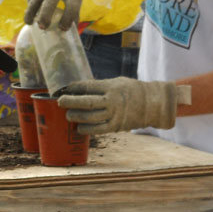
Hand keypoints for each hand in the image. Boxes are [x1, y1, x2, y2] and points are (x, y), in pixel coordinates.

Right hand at [24, 0, 85, 29]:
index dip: (67, 18)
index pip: (71, 5)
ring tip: (29, 23)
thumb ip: (74, 12)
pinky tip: (30, 13)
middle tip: (42, 27)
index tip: (63, 28)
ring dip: (31, 12)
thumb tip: (71, 31)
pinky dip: (30, 4)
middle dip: (45, 15)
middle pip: (50, 0)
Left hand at [58, 77, 190, 134]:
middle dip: (71, 102)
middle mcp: (112, 101)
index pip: (88, 87)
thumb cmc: (132, 90)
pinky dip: (87, 129)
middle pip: (87, 102)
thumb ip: (100, 86)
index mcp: (111, 87)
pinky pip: (98, 129)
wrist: (152, 104)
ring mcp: (114, 115)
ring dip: (76, 116)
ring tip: (68, 115)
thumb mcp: (117, 82)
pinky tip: (79, 127)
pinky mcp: (116, 126)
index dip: (74, 88)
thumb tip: (80, 89)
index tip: (65, 88)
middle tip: (60, 101)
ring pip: (90, 117)